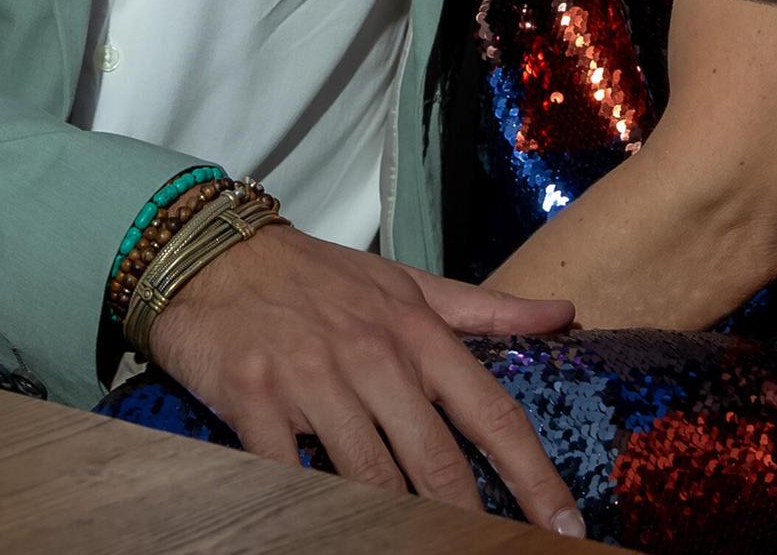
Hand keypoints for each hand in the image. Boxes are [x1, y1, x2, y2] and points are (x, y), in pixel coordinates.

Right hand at [144, 222, 585, 535]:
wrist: (211, 252)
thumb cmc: (316, 275)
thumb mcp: (406, 283)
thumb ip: (485, 308)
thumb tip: (563, 313)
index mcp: (418, 334)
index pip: (492, 414)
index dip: (535, 477)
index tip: (565, 525)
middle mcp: (373, 358)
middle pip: (437, 462)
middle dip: (469, 520)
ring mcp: (313, 382)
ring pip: (371, 478)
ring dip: (398, 525)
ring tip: (420, 548)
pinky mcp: (256, 402)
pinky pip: (290, 476)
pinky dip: (312, 510)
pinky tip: (331, 530)